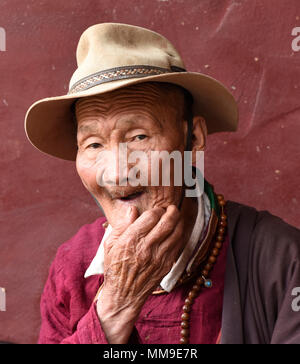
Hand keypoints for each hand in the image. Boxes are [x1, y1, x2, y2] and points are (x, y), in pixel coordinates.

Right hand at [96, 204, 183, 342]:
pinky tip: (177, 231)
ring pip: (176, 233)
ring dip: (179, 222)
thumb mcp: (110, 244)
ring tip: (176, 217)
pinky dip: (180, 235)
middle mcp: (147, 247)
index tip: (157, 209)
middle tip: (172, 208)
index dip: (156, 210)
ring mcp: (159, 257)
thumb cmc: (115, 267)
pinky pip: (178, 246)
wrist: (123, 294)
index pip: (151, 216)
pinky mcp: (166, 265)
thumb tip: (133, 209)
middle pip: (167, 223)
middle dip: (172, 211)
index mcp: (131, 240)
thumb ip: (122, 225)